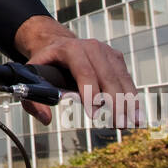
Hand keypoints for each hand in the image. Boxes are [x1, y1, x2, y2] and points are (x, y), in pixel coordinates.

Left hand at [14, 15, 140, 128]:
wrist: (59, 44)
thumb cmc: (46, 63)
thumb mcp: (32, 75)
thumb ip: (33, 99)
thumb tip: (46, 119)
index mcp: (71, 49)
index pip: (84, 71)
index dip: (90, 93)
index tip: (95, 114)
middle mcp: (92, 47)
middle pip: (107, 77)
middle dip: (114, 102)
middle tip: (117, 124)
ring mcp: (107, 52)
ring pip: (120, 79)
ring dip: (127, 102)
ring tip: (130, 123)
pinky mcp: (117, 58)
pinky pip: (126, 79)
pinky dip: (132, 98)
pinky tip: (135, 115)